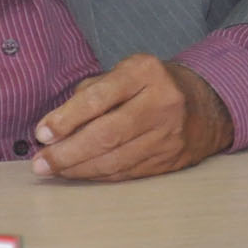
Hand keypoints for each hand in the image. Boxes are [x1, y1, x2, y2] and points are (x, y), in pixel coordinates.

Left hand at [31, 54, 231, 180]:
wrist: (206, 105)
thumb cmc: (151, 86)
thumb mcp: (124, 72)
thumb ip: (90, 93)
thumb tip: (53, 128)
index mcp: (146, 73)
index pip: (100, 97)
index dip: (67, 118)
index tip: (42, 133)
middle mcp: (162, 102)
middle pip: (107, 135)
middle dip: (68, 153)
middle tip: (41, 163)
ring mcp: (169, 134)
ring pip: (115, 160)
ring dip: (78, 169)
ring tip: (53, 170)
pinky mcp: (170, 159)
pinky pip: (126, 173)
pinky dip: (98, 175)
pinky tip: (80, 173)